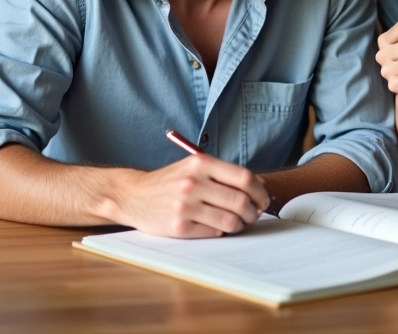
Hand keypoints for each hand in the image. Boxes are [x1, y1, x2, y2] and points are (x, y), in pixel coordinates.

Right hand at [114, 154, 270, 238]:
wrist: (134, 195)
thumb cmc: (171, 180)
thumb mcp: (196, 167)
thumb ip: (225, 173)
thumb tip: (260, 184)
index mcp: (201, 164)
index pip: (244, 178)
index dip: (260, 191)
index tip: (263, 199)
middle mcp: (194, 183)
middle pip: (240, 201)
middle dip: (253, 211)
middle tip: (253, 214)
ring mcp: (185, 206)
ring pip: (230, 220)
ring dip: (240, 224)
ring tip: (238, 222)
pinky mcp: (178, 227)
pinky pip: (213, 232)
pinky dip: (220, 231)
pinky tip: (216, 225)